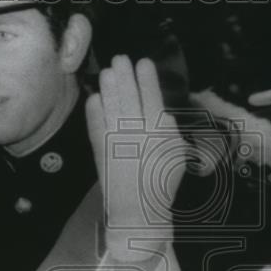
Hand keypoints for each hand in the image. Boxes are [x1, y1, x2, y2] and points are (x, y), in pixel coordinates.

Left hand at [87, 56, 184, 262]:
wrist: (137, 211)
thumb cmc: (160, 183)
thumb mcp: (175, 156)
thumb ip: (168, 131)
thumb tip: (160, 111)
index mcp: (160, 133)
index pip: (153, 97)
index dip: (147, 78)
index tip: (143, 62)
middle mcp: (138, 133)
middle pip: (129, 96)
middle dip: (125, 75)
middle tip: (120, 59)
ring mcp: (117, 139)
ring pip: (112, 105)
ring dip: (109, 86)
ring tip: (108, 71)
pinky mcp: (101, 149)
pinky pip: (95, 122)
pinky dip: (94, 109)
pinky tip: (95, 97)